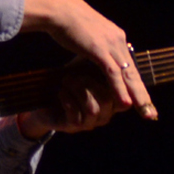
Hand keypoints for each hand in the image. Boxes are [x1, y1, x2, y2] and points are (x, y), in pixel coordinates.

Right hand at [18, 0, 156, 136]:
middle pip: (134, 73)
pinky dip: (119, 89)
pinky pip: (112, 73)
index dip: (137, 85)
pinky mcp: (99, 50)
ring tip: (144, 111)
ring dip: (136, 95)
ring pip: (128, 75)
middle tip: (151, 113)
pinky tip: (124, 102)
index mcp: (118, 40)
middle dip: (143, 95)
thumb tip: (97, 61)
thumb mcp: (89, 39)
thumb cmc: (70, 25)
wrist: (60, 10)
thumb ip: (97, 50)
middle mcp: (119, 42)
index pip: (131, 67)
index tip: (143, 101)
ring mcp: (111, 46)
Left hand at [18, 59, 143, 137]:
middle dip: (94, 84)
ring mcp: (91, 122)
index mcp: (115, 100)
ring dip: (79, 92)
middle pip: (114, 102)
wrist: (45, 99)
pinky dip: (68, 101)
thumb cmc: (70, 80)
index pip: (128, 95)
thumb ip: (105, 64)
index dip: (122, 83)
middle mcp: (106, 113)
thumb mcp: (88, 69)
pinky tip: (61, 92)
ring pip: (94, 109)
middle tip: (81, 72)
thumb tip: (120, 47)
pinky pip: (76, 116)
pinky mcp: (74, 127)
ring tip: (66, 80)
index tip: (104, 64)